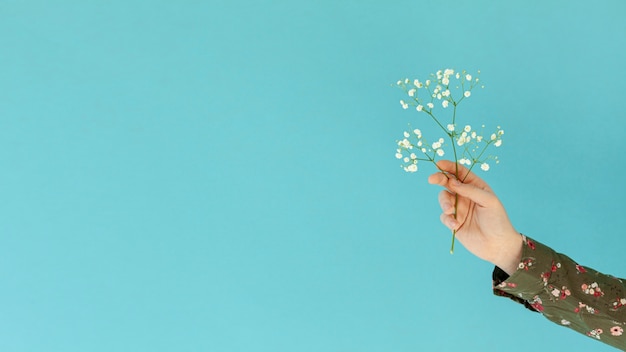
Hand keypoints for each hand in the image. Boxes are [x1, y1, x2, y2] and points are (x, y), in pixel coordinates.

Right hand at [428, 160, 522, 274]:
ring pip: (443, 199)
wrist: (497, 245)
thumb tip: (452, 182)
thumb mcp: (489, 201)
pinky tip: (456, 225)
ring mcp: (458, 208)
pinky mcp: (453, 222)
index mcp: (476, 187)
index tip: (439, 164)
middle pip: (448, 182)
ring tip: (450, 211)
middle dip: (439, 179)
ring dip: (444, 203)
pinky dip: (448, 219)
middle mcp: (465, 195)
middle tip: (431, 179)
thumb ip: (470, 190)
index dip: (449, 166)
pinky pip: (444, 216)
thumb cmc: (498, 221)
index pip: (460, 173)